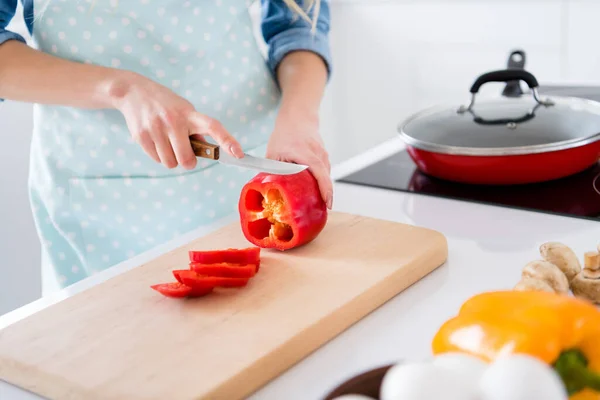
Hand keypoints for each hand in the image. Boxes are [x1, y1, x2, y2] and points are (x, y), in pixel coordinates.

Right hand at [112, 73, 242, 169]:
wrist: (133, 92)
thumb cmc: (165, 104)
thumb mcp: (184, 110)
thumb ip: (196, 129)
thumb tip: (208, 150)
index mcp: (189, 114)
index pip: (213, 127)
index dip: (227, 141)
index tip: (239, 154)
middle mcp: (174, 121)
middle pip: (187, 159)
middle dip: (187, 161)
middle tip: (184, 152)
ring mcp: (156, 129)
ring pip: (171, 163)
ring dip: (171, 159)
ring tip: (167, 142)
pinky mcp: (142, 136)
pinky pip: (157, 160)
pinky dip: (159, 155)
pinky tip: (155, 140)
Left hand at [266, 109, 332, 208]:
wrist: (298, 117)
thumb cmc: (285, 133)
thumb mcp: (273, 152)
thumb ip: (272, 170)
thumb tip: (266, 189)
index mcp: (305, 153)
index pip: (319, 172)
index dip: (325, 189)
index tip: (327, 202)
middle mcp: (318, 153)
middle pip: (326, 177)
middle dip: (326, 195)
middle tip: (322, 210)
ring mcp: (323, 154)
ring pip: (327, 175)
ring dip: (325, 189)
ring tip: (320, 204)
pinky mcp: (324, 156)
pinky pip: (325, 172)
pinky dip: (323, 182)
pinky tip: (318, 191)